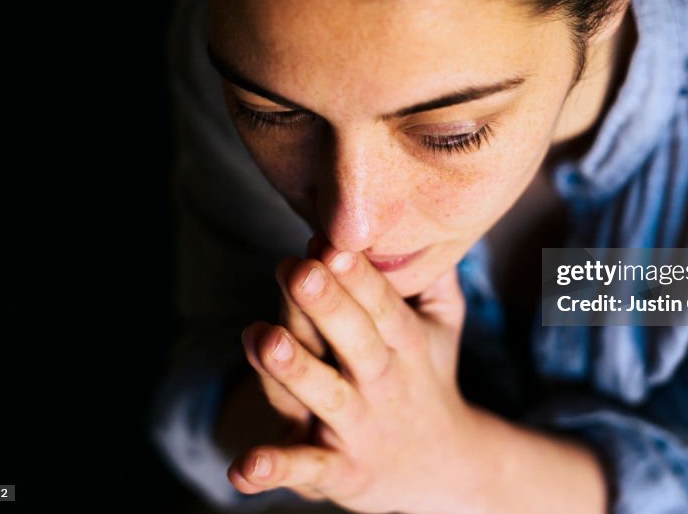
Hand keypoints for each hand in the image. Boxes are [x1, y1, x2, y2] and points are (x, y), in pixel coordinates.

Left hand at [229, 239, 475, 513]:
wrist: (443, 469)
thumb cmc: (427, 377)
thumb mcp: (444, 325)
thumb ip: (435, 275)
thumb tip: (427, 215)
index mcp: (407, 346)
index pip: (383, 307)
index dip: (358, 276)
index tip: (331, 242)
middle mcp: (384, 385)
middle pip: (356, 343)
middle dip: (327, 307)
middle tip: (298, 269)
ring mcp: (359, 429)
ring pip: (324, 397)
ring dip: (294, 372)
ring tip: (262, 338)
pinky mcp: (338, 472)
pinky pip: (305, 469)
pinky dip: (275, 469)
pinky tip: (243, 468)